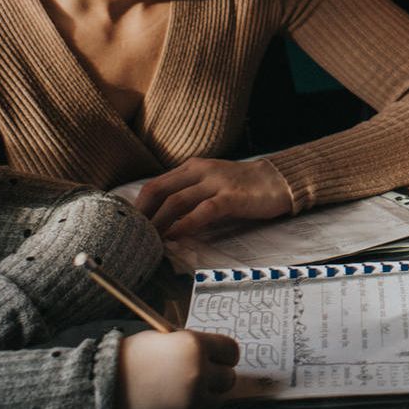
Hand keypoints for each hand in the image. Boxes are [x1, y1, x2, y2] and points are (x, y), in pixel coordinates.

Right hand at [117, 329, 238, 408]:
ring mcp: (192, 396)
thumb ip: (191, 344)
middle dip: (217, 376)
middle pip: (229, 376)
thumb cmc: (132, 358)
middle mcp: (198, 370)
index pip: (231, 349)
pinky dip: (196, 408)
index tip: (219, 358)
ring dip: (208, 394)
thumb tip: (212, 353)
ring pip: (219, 397)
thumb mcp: (164, 339)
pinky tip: (178, 400)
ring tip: (185, 389)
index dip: (224, 354)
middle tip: (201, 375)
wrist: (104, 384)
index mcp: (193, 344)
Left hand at [134, 157, 294, 238]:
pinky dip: (185, 224)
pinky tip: (175, 236)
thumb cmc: (243, 187)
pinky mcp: (231, 197)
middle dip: (143, 215)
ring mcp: (216, 183)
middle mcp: (200, 171)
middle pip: (159, 191)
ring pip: (176, 201)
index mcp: (191, 167)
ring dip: (159, 223)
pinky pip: (203, 211)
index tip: (129, 227)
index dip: (139, 207)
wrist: (278, 181)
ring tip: (148, 241)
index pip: (155, 185)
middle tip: (132, 237)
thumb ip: (189, 195)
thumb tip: (161, 219)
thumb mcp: (210, 184)